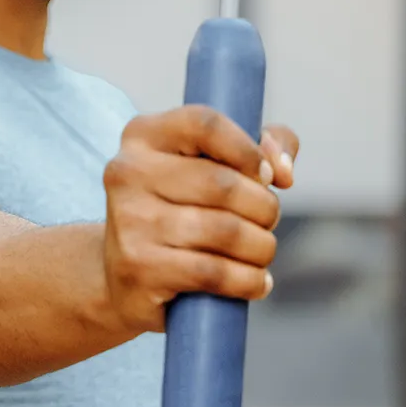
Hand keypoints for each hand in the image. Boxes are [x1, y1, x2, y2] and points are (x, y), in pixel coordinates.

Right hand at [100, 108, 296, 332]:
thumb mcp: (210, 165)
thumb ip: (260, 147)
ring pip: (226, 231)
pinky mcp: (138, 268)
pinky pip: (215, 272)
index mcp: (143, 135)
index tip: (267, 176)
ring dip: (261, 247)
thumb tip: (282, 170)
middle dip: (264, 207)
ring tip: (261, 252)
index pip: (205, 125)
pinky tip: (256, 282)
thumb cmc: (179, 211)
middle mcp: (128, 172)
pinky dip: (249, 280)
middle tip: (267, 222)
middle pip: (223, 184)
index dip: (249, 150)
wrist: (123, 276)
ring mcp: (129, 221)